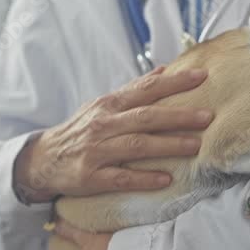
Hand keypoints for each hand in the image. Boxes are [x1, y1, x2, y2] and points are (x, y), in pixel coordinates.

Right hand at [14, 66, 213, 202]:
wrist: (43, 159)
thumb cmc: (82, 131)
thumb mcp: (103, 105)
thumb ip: (134, 90)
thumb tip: (164, 70)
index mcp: (110, 105)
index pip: (146, 89)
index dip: (174, 82)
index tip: (201, 77)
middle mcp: (103, 124)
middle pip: (145, 117)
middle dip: (178, 116)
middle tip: (207, 116)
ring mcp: (97, 150)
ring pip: (136, 145)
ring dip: (167, 145)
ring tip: (194, 145)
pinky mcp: (91, 176)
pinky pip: (121, 177)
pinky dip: (144, 178)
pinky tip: (165, 179)